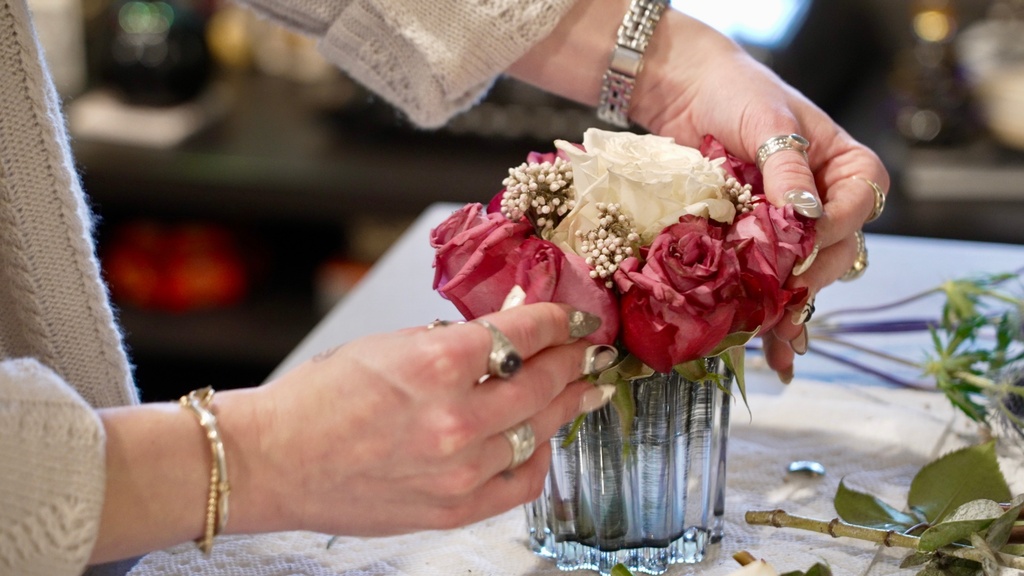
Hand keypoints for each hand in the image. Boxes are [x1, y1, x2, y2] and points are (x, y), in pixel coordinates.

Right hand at [225, 303, 606, 535]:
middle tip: (592, 352)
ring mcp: (459, 470)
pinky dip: (540, 456)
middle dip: (575, 361)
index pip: (525, 333)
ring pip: (540, 430)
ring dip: (568, 405)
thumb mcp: (387, 346)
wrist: (274, 461)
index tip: (576, 318)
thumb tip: (503, 333)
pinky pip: (521, 482)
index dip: (561, 320)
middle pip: (544, 382)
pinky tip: (544, 440)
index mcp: (435, 364)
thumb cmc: (317, 400)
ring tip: (583, 391)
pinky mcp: (453, 509)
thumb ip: (451, 341)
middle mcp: (455, 419)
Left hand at [632, 11, 889, 380]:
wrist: (687, 94)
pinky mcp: (758, 246)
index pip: (856, 208)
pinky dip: (772, 316)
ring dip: (789, 309)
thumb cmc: (736, 93)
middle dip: (806, 277)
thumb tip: (805, 214)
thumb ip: (787, 168)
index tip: (800, 244)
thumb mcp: (767, 121)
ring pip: (806, 277)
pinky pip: (773, 285)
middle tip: (776, 296)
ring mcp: (794, 229)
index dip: (830, 231)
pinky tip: (774, 352)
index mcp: (848, 167)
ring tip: (773, 340)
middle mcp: (828, 203)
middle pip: (835, 252)